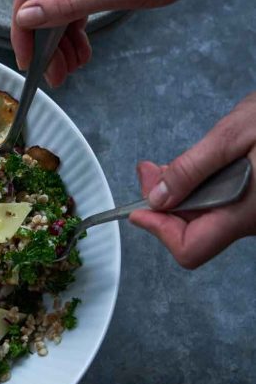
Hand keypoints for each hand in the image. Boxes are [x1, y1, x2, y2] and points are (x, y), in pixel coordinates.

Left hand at [129, 93, 255, 267]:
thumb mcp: (233, 134)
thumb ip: (193, 168)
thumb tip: (158, 197)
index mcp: (246, 211)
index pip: (190, 249)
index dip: (158, 231)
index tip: (138, 209)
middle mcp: (253, 222)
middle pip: (194, 232)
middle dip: (165, 204)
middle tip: (149, 170)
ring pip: (209, 218)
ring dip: (184, 194)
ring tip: (172, 164)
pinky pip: (225, 206)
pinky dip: (205, 189)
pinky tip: (201, 166)